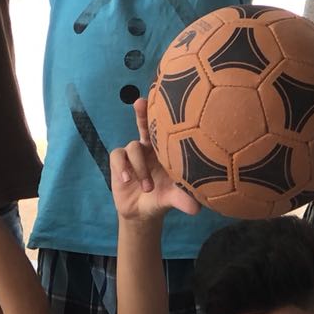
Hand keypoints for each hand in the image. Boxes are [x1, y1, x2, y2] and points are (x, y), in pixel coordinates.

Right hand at [110, 98, 200, 222]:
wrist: (143, 212)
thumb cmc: (162, 198)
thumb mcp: (173, 198)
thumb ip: (182, 199)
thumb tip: (197, 209)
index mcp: (165, 149)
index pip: (164, 128)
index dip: (165, 113)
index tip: (167, 100)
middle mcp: (149, 147)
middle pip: (144, 123)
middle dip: (142, 112)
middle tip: (140, 102)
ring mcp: (132, 153)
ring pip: (132, 148)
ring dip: (140, 167)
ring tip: (147, 188)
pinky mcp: (118, 162)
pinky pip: (117, 156)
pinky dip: (122, 167)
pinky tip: (127, 180)